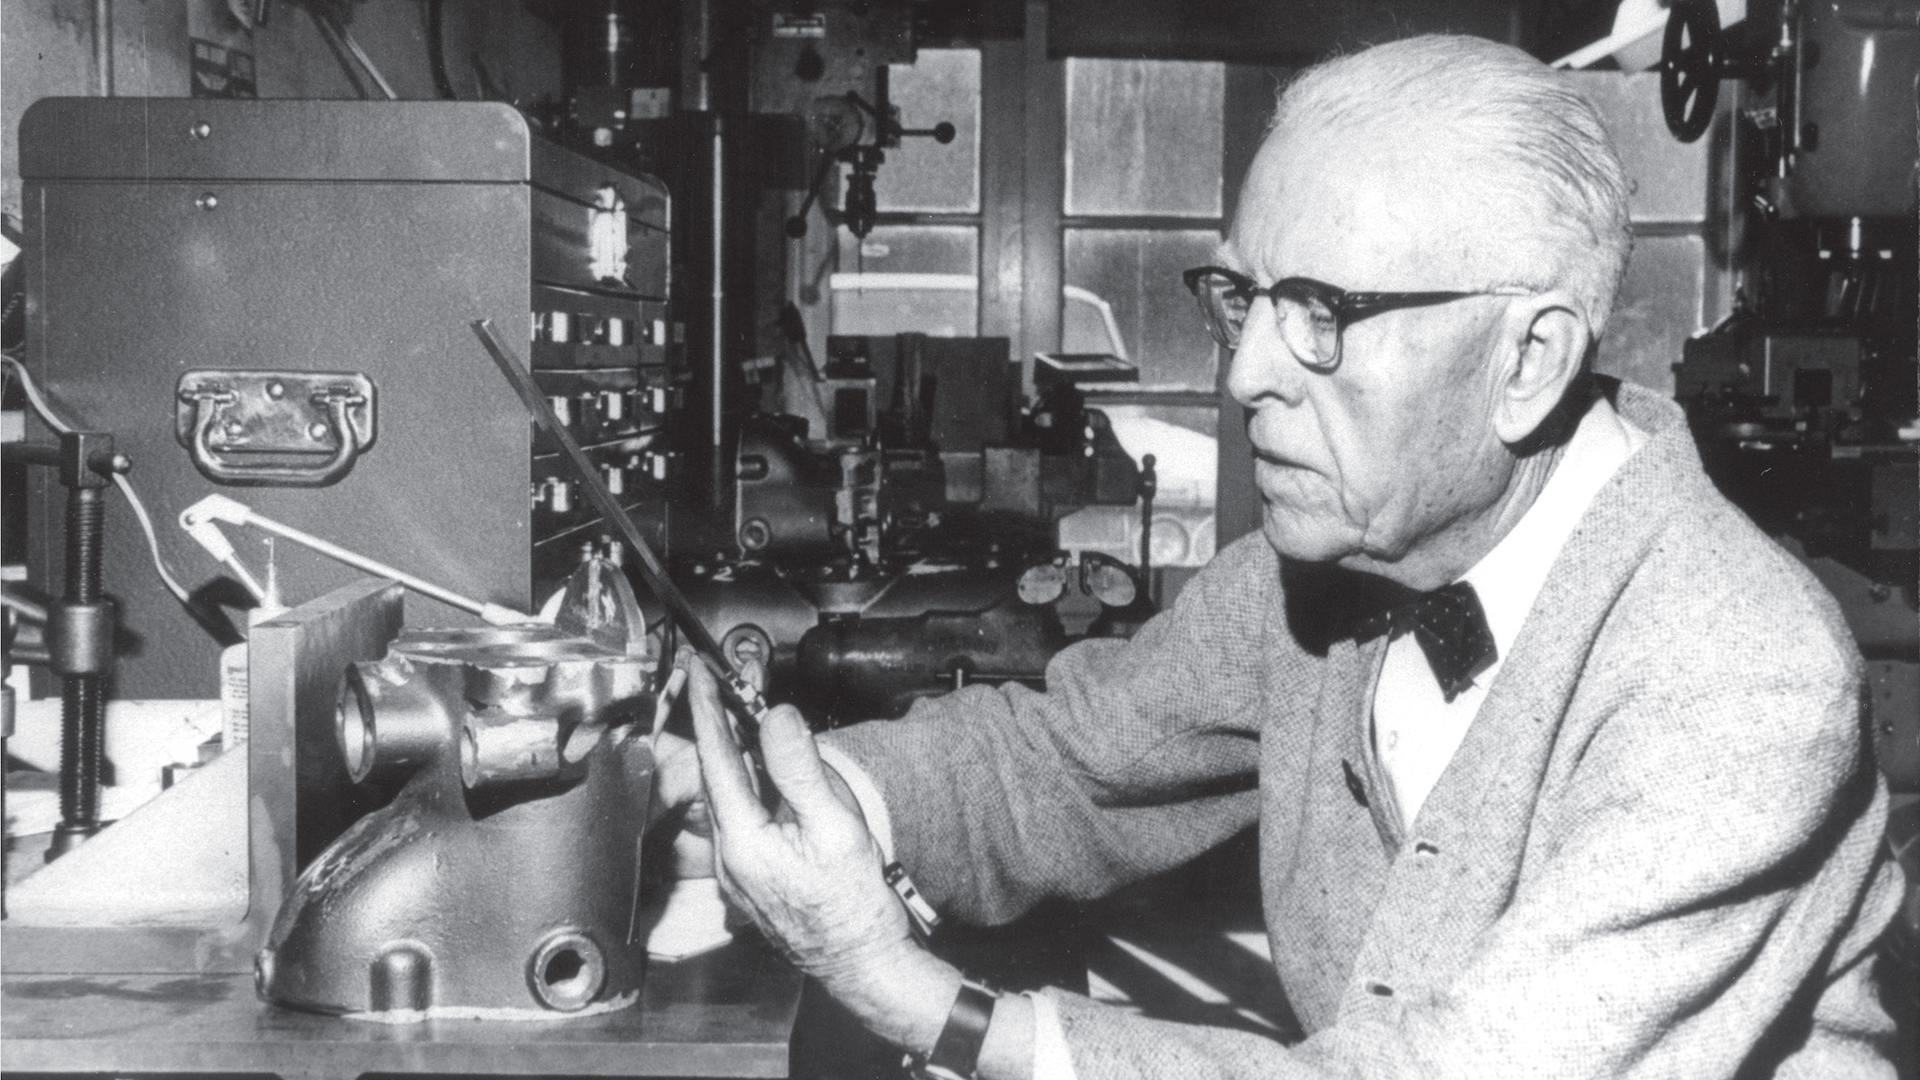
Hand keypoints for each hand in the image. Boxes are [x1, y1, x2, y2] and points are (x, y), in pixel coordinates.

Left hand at [686, 656, 916, 981]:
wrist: (862, 965)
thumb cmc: (855, 907)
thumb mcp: (837, 828)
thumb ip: (801, 770)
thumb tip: (775, 717)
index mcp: (742, 842)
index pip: (716, 757)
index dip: (708, 707)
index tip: (699, 669)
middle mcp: (727, 857)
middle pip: (717, 771)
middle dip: (721, 720)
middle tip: (727, 677)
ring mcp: (735, 869)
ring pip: (727, 794)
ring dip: (735, 749)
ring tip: (746, 710)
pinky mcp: (749, 875)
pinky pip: (740, 814)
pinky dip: (747, 781)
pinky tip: (763, 767)